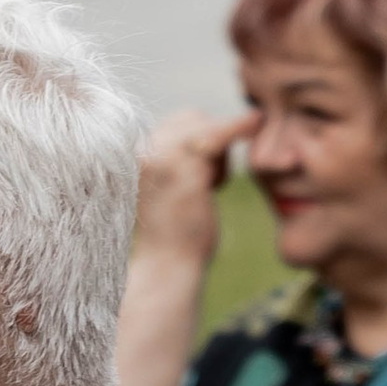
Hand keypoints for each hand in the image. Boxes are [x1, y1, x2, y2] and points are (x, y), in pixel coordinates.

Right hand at [132, 107, 253, 280]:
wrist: (169, 268)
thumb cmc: (175, 235)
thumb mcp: (173, 187)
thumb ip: (180, 158)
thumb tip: (216, 127)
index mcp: (130, 154)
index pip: (175, 123)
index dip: (201, 139)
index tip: (211, 169)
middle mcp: (138, 149)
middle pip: (190, 118)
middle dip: (209, 143)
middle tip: (207, 185)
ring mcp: (157, 154)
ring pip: (204, 126)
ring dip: (218, 154)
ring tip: (207, 189)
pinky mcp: (180, 164)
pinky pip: (218, 134)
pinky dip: (238, 129)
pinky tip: (256, 123)